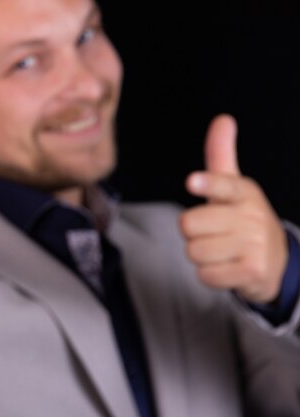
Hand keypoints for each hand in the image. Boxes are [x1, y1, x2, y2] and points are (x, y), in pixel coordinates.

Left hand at [179, 114, 287, 303]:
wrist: (275, 261)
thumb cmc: (243, 218)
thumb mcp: (235, 186)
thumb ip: (221, 155)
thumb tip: (223, 119)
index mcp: (243, 192)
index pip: (224, 185)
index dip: (207, 184)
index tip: (192, 182)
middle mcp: (251, 217)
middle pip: (188, 224)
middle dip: (191, 231)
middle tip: (210, 231)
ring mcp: (254, 246)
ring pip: (194, 251)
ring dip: (199, 254)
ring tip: (219, 250)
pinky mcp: (251, 272)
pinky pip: (206, 275)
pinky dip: (209, 274)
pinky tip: (225, 267)